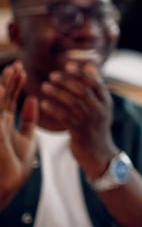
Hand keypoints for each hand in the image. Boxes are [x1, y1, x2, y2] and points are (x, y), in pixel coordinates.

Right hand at [0, 63, 37, 206]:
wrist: (8, 183)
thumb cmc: (15, 163)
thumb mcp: (26, 137)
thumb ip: (29, 118)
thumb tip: (33, 98)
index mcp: (5, 122)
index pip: (9, 98)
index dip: (15, 83)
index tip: (22, 68)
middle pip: (3, 97)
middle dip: (10, 80)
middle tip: (18, 64)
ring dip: (5, 87)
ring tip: (13, 71)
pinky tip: (2, 90)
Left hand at [40, 62, 118, 179]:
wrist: (99, 154)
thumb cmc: (96, 127)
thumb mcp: (101, 106)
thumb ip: (95, 86)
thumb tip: (88, 65)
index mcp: (106, 102)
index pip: (96, 83)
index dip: (82, 73)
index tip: (68, 66)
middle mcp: (100, 110)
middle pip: (83, 91)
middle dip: (67, 82)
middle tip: (52, 76)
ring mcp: (90, 122)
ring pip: (74, 103)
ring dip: (58, 93)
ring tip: (45, 86)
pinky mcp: (80, 133)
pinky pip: (65, 118)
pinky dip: (54, 110)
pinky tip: (44, 104)